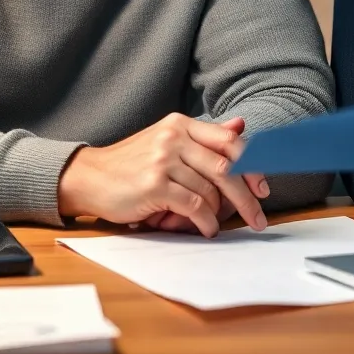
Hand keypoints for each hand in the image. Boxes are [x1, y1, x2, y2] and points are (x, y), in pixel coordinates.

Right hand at [57, 114, 269, 237]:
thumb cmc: (132, 163)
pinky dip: (204, 222)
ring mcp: (163, 159)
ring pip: (210, 189)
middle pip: (226, 167)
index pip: (229, 141)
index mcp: (181, 124)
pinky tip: (204, 229)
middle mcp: (174, 137)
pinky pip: (194, 206)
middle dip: (247, 196)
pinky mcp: (154, 184)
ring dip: (218, 214)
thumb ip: (204, 137)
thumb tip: (241, 125)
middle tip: (258, 217)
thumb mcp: (168, 142)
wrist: (90, 176)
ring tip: (214, 224)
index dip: (251, 166)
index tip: (262, 189)